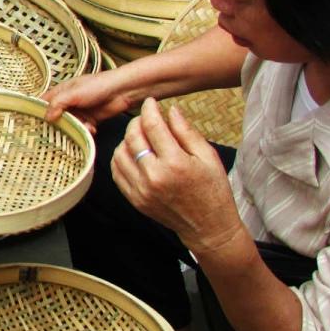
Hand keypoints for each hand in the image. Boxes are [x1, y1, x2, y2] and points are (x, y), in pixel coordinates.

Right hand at [44, 70, 137, 131]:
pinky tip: (92, 129)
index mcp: (61, 91)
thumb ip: (58, 103)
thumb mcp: (74, 93)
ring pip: (70, 125)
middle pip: (55, 117)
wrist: (122, 91)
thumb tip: (46, 117)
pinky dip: (85, 131)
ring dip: (74, 129)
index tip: (33, 123)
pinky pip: (82, 129)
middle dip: (58, 125)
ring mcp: (79, 111)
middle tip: (58, 133)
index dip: (38, 111)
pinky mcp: (90, 119)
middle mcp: (68, 102)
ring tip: (83, 127)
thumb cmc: (98, 85)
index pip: (44, 102)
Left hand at [112, 98, 244, 253]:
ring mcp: (141, 190)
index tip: (151, 103)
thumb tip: (171, 110)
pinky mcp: (135, 200)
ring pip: (119, 153)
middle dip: (137, 122)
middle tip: (146, 118)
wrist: (208, 227)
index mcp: (175, 163)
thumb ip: (187, 132)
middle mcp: (154, 177)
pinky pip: (117, 172)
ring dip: (126, 139)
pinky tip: (132, 153)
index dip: (149, 109)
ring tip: (140, 136)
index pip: (152, 126)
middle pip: (132, 137)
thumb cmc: (213, 191)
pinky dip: (120, 158)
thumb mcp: (208, 156)